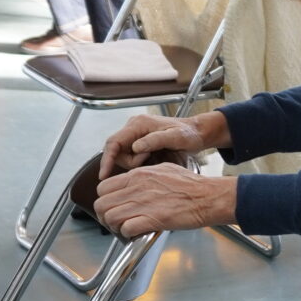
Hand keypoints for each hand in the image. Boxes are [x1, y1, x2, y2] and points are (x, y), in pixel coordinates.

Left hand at [92, 161, 232, 237]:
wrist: (208, 197)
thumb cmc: (192, 185)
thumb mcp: (164, 169)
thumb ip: (145, 175)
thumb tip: (135, 182)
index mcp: (138, 175)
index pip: (103, 188)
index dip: (105, 200)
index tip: (112, 206)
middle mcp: (136, 188)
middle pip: (101, 204)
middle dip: (104, 216)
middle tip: (114, 221)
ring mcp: (143, 204)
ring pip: (110, 217)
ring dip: (115, 226)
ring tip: (124, 228)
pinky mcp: (152, 219)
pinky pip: (126, 228)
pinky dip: (128, 234)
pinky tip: (136, 233)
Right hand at [99, 110, 225, 175]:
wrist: (196, 133)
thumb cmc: (188, 134)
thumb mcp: (175, 137)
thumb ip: (155, 140)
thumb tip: (136, 147)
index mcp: (138, 124)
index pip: (114, 142)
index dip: (107, 159)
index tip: (103, 175)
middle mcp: (133, 128)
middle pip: (117, 152)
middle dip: (131, 161)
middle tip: (151, 158)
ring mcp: (135, 135)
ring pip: (123, 156)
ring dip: (136, 162)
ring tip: (154, 156)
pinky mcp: (138, 142)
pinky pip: (130, 157)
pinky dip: (139, 162)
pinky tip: (152, 158)